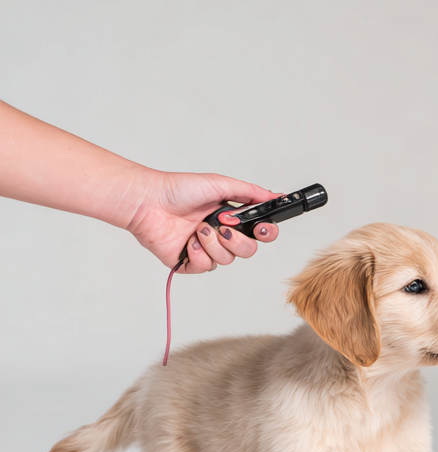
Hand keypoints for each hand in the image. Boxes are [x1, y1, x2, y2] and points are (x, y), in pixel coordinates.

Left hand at [124, 170, 281, 273]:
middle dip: (236, 239)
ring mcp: (206, 249)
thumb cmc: (178, 190)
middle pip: (248, 250)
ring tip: (197, 228)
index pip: (260, 232)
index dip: (266, 233)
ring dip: (213, 243)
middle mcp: (221, 234)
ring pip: (227, 260)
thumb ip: (251, 192)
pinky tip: (187, 240)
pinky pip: (206, 267)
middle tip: (221, 225)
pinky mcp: (190, 262)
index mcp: (231, 218)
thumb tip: (276, 196)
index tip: (261, 228)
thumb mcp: (220, 184)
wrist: (149, 202)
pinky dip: (197, 253)